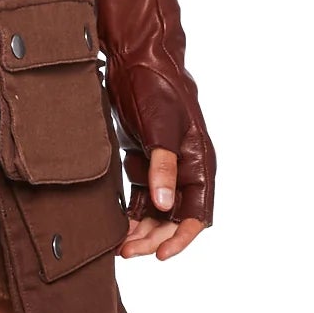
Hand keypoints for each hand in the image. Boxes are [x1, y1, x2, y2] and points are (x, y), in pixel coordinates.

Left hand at [95, 0, 214, 264]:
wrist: (137, 57)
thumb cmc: (155, 86)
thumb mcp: (160, 125)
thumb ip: (163, 166)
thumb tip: (166, 206)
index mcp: (199, 161)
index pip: (198, 212)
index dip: (181, 237)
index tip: (161, 255)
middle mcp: (186, 169)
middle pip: (174, 218)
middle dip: (153, 238)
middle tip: (127, 252)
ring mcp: (166, 167)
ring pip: (157, 213)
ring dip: (140, 231)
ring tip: (118, 246)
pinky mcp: (146, 163)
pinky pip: (142, 200)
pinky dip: (130, 215)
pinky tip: (115, 228)